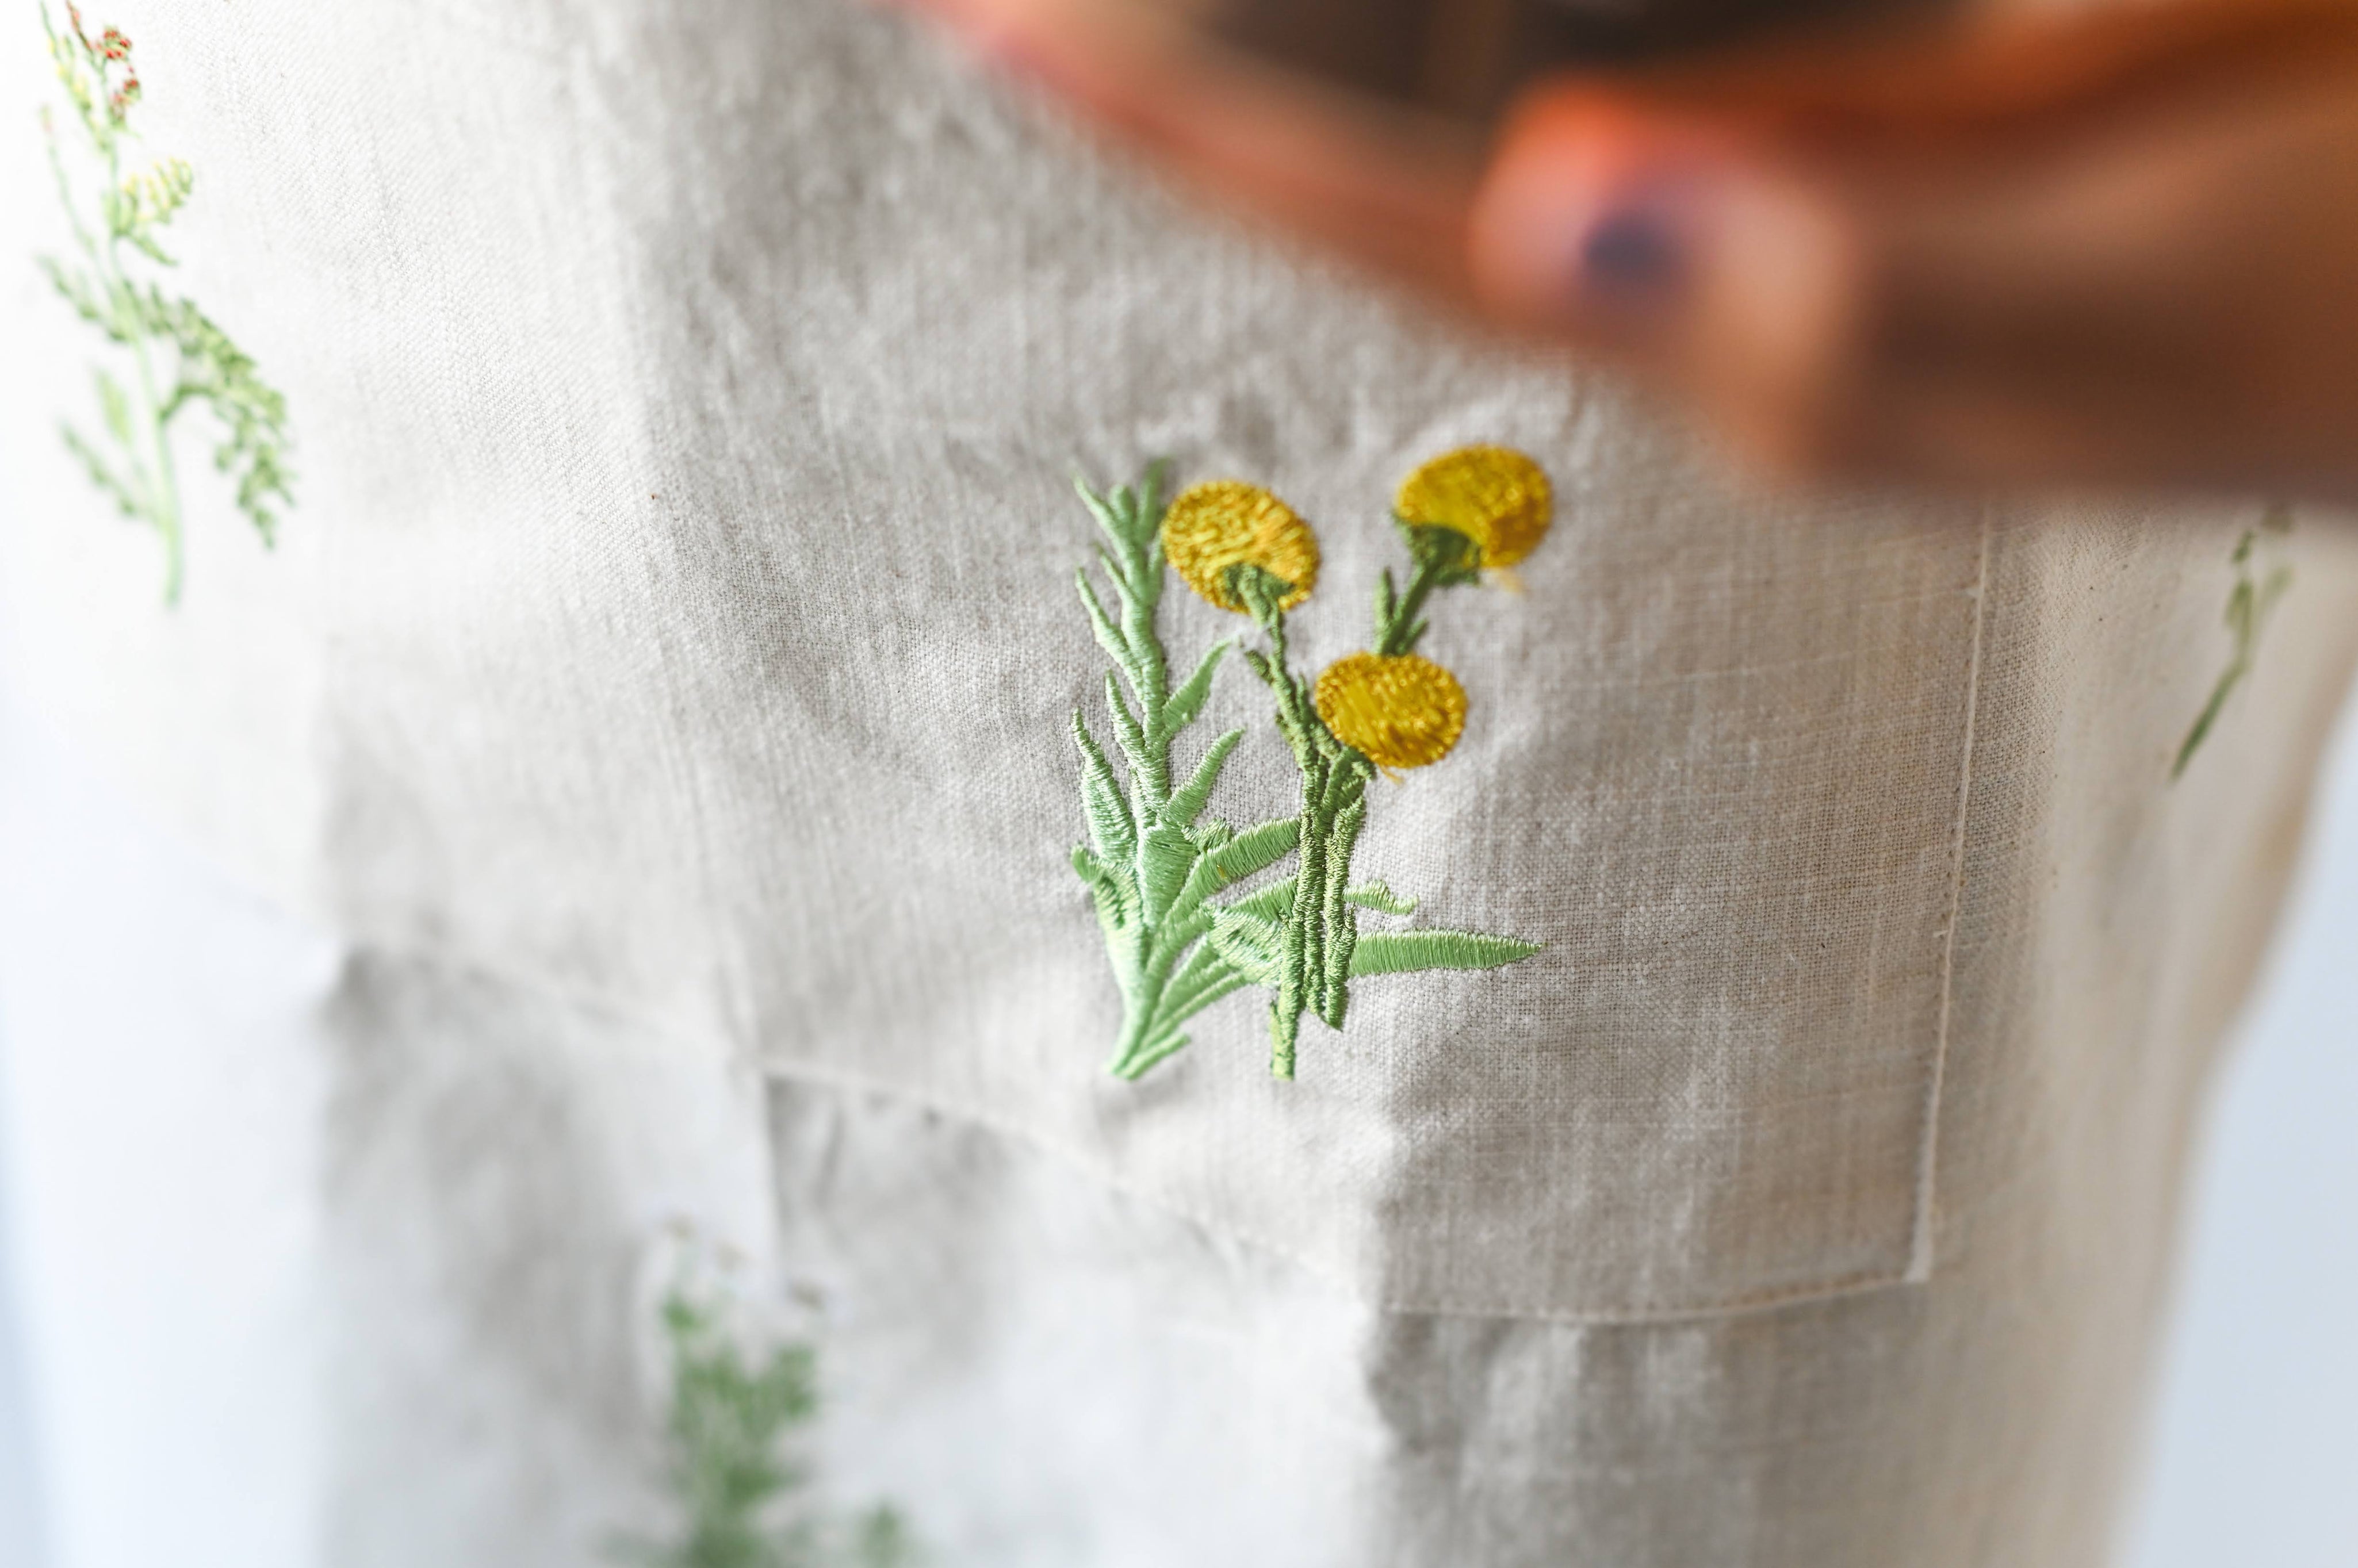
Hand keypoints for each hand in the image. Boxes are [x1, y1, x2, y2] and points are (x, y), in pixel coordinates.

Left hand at [907, 0, 2357, 500]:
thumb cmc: (2356, 305)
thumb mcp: (2139, 273)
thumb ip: (1861, 259)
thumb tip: (1552, 202)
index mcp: (1766, 355)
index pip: (1404, 229)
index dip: (1191, 131)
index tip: (988, 30)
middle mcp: (1738, 310)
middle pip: (1399, 190)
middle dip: (1200, 95)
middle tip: (1008, 7)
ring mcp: (1798, 241)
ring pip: (1489, 135)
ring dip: (1310, 67)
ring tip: (1135, 21)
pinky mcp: (1874, 178)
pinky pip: (1625, 97)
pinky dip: (1463, 49)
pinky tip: (1419, 35)